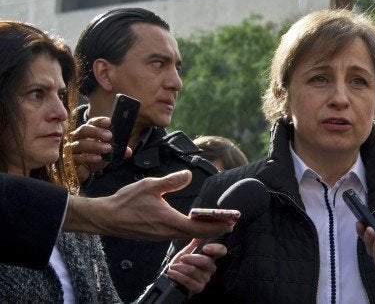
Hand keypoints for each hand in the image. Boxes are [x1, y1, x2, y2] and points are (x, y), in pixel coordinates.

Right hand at [64, 170, 234, 239]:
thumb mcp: (150, 186)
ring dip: (204, 230)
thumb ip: (171, 181)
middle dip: (216, 228)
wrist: (106, 218)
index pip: (200, 227)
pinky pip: (179, 234)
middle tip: (231, 223)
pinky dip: (191, 230)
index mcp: (169, 221)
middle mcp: (168, 232)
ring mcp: (162, 236)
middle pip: (198, 234)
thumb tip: (188, 175)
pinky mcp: (157, 235)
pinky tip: (195, 223)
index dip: (218, 225)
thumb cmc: (126, 201)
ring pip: (189, 235)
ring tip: (217, 222)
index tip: (231, 221)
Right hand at [65, 116, 130, 180]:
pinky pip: (77, 157)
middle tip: (109, 136)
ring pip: (80, 144)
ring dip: (95, 145)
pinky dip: (88, 157)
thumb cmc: (93, 158)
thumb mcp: (107, 154)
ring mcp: (71, 148)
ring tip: (107, 148)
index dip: (99, 121)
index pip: (91, 123)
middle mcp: (77, 138)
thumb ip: (117, 152)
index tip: (109, 122)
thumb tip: (128, 152)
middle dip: (97, 132)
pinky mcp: (69, 160)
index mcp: (87, 132)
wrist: (81, 172)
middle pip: (84, 130)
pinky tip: (98, 158)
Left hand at [166, 239, 226, 295]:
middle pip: (206, 261)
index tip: (205, 248)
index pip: (221, 250)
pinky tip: (172, 273)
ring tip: (172, 266)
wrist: (171, 278)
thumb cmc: (180, 264)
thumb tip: (200, 230)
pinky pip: (189, 281)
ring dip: (180, 268)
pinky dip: (178, 276)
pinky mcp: (198, 288)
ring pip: (194, 271)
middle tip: (181, 258)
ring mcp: (205, 279)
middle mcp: (211, 268)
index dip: (216, 249)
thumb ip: (195, 243)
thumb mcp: (186, 251)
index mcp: (210, 256)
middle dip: (191, 258)